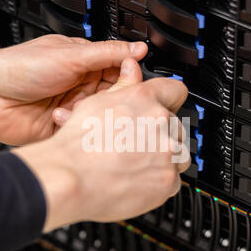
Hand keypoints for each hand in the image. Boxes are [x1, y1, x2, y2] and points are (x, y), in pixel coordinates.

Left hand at [0, 35, 147, 144]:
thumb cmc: (20, 68)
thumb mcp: (70, 56)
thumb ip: (107, 54)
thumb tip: (138, 48)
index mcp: (85, 65)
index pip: (120, 72)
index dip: (129, 78)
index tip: (132, 82)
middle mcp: (81, 87)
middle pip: (113, 97)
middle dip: (110, 100)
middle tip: (103, 99)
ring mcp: (73, 108)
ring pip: (99, 117)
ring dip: (89, 114)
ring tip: (71, 107)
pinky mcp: (63, 129)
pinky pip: (82, 132)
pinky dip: (74, 127)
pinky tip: (59, 118)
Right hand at [14, 59, 189, 231]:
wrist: (70, 179)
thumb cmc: (76, 146)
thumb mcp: (96, 103)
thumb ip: (122, 86)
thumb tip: (131, 68)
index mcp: (144, 99)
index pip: (176, 89)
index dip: (170, 99)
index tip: (167, 106)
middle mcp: (160, 123)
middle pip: (176, 125)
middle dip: (161, 134)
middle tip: (138, 143)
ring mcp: (167, 153)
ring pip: (179, 153)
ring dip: (165, 158)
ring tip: (138, 163)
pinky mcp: (168, 180)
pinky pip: (174, 179)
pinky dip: (160, 182)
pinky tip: (138, 179)